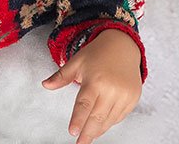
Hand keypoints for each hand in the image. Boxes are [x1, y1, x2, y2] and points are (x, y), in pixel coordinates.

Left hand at [42, 29, 142, 143]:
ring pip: (109, 120)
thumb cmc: (98, 53)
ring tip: (89, 136)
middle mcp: (112, 89)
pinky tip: (101, 125)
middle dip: (88, 133)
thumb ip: (61, 76)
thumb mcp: (77, 61)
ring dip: (98, 130)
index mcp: (96, 80)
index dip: (78, 120)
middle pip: (97, 118)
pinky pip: (120, 116)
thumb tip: (45, 85)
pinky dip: (110, 122)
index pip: (84, 106)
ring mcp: (124, 95)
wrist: (123, 45)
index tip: (72, 132)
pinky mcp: (133, 98)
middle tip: (80, 143)